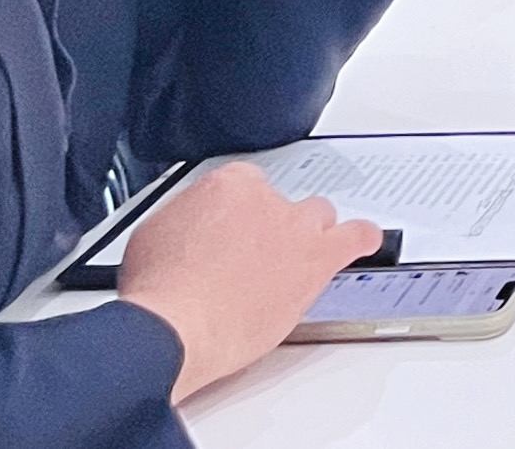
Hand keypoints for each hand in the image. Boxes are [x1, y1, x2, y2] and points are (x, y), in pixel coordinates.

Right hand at [116, 161, 382, 400]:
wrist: (176, 327)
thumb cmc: (160, 293)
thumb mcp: (151, 239)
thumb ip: (182, 223)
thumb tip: (187, 231)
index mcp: (226, 186)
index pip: (245, 187)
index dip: (238, 216)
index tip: (232, 233)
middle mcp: (267, 200)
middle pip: (282, 204)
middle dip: (271, 228)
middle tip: (255, 257)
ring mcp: (296, 228)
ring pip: (318, 218)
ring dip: (307, 238)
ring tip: (295, 260)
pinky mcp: (317, 260)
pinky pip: (356, 237)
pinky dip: (361, 239)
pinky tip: (362, 243)